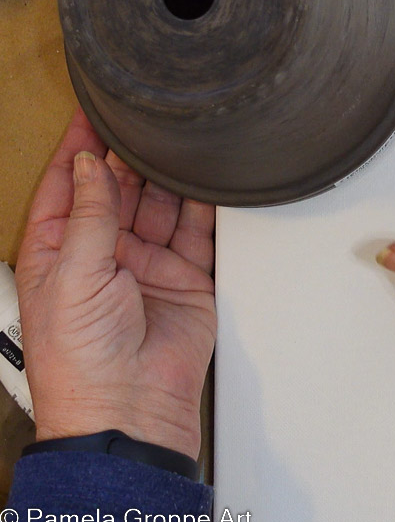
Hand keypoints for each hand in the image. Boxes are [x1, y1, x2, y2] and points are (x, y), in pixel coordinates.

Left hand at [15, 109, 215, 459]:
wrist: (129, 409)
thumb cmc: (80, 360)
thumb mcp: (73, 274)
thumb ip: (89, 214)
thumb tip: (89, 165)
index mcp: (60, 251)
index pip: (66, 185)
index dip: (77, 148)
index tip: (92, 112)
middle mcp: (105, 253)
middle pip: (118, 189)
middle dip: (129, 158)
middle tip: (146, 125)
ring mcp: (148, 263)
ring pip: (161, 204)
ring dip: (168, 177)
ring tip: (179, 146)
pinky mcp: (187, 276)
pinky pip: (197, 231)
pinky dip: (204, 206)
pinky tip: (207, 181)